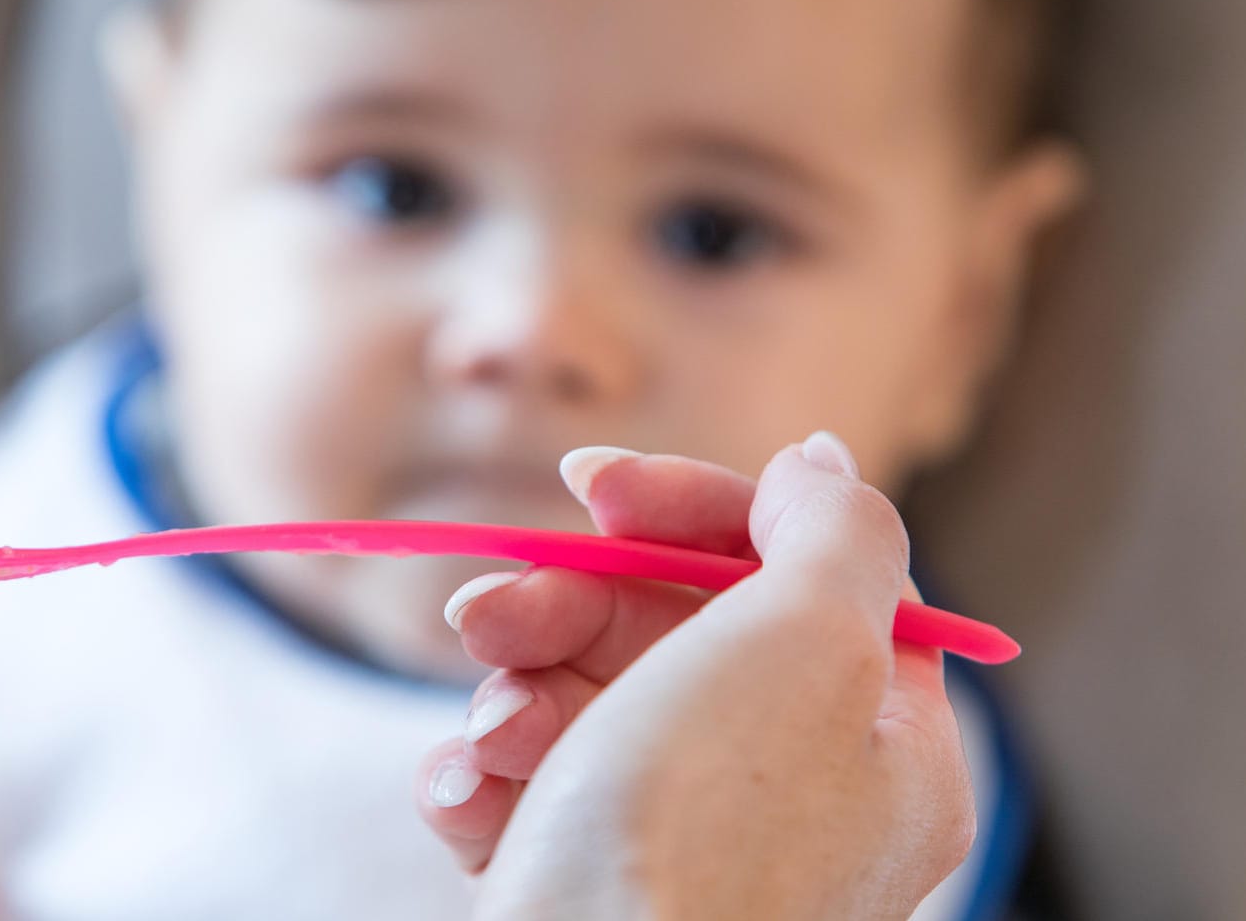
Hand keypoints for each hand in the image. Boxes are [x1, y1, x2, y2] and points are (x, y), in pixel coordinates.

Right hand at [418, 435, 975, 919]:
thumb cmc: (704, 827)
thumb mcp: (811, 644)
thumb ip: (836, 531)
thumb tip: (820, 463)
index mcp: (877, 738)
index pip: (793, 571)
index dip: (692, 508)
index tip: (594, 485)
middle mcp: (787, 789)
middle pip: (669, 628)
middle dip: (565, 601)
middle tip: (485, 612)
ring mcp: (681, 839)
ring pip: (582, 698)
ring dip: (511, 689)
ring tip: (488, 733)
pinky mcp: (588, 879)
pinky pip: (531, 783)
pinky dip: (482, 771)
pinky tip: (465, 791)